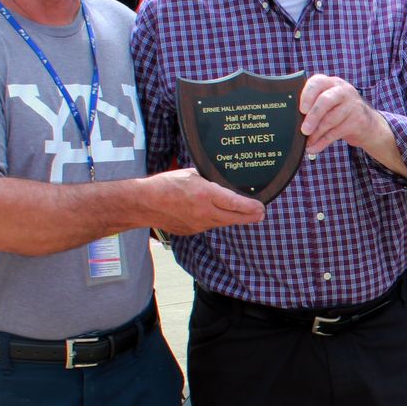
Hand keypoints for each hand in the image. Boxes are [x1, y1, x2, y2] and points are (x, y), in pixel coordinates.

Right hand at [149, 169, 265, 234]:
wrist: (144, 204)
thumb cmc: (165, 185)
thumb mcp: (190, 174)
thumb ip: (208, 179)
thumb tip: (221, 181)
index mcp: (205, 194)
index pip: (235, 203)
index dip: (250, 207)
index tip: (261, 207)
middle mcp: (204, 212)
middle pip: (234, 218)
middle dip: (249, 216)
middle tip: (261, 213)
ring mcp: (198, 224)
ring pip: (222, 222)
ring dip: (233, 217)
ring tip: (244, 212)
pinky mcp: (192, 231)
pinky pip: (209, 225)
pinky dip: (215, 219)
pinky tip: (214, 213)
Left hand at [300, 74, 388, 156]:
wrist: (367, 123)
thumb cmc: (339, 111)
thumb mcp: (329, 102)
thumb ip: (313, 105)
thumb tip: (292, 119)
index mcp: (331, 83)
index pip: (318, 82)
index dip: (307, 95)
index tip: (301, 110)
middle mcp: (343, 91)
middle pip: (326, 100)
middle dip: (313, 117)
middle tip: (304, 130)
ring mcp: (352, 105)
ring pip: (331, 119)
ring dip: (316, 133)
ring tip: (307, 142)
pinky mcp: (358, 121)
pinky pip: (336, 133)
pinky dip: (323, 142)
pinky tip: (314, 148)